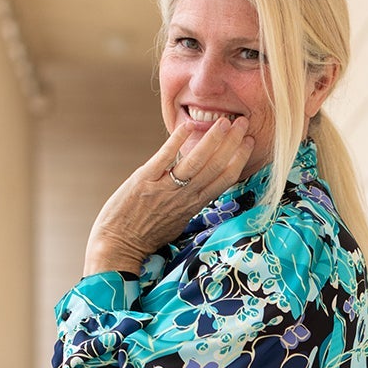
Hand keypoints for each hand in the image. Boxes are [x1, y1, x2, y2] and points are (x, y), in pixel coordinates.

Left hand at [82, 115, 256, 276]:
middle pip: (215, 168)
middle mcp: (183, 197)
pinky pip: (164, 158)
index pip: (224, 181)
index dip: (239, 160)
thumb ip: (187, 202)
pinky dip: (177, 142)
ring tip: (224, 122)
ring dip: (212, 140)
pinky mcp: (144, 181)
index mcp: (193, 206)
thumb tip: (196, 187)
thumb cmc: (145, 236)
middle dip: (232, 144)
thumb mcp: (175, 221)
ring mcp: (164, 189)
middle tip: (242, 123)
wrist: (118, 246)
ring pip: (195, 163)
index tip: (249, 143)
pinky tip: (188, 127)